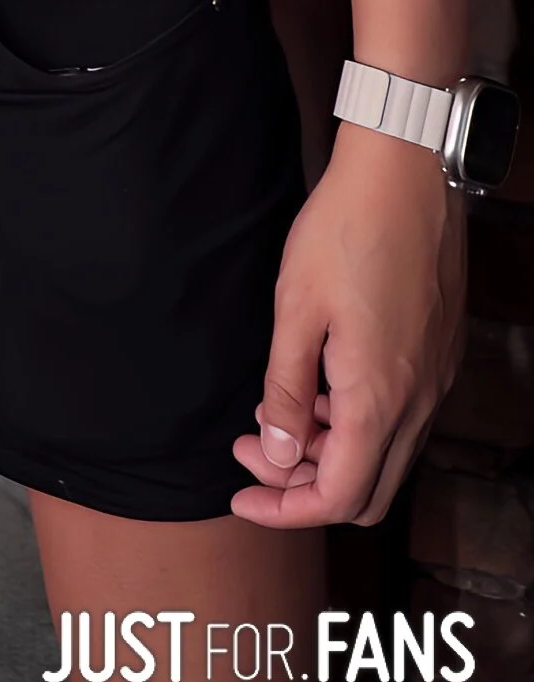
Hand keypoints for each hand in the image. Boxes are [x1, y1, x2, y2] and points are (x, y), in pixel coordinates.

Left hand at [231, 121, 464, 525]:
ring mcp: (435, 379)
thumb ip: (286, 390)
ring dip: (331, 450)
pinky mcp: (438, 354)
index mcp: (379, 397)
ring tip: (277, 407)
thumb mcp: (296, 309)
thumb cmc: (345, 232)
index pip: (339, 496)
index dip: (286, 507)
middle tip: (255, 451)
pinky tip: (318, 381)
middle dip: (305, 487)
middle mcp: (418, 401)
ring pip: (386, 454)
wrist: (403, 174)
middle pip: (369, 491)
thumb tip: (277, 455)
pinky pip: (401, 417)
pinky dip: (357, 421)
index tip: (242, 494)